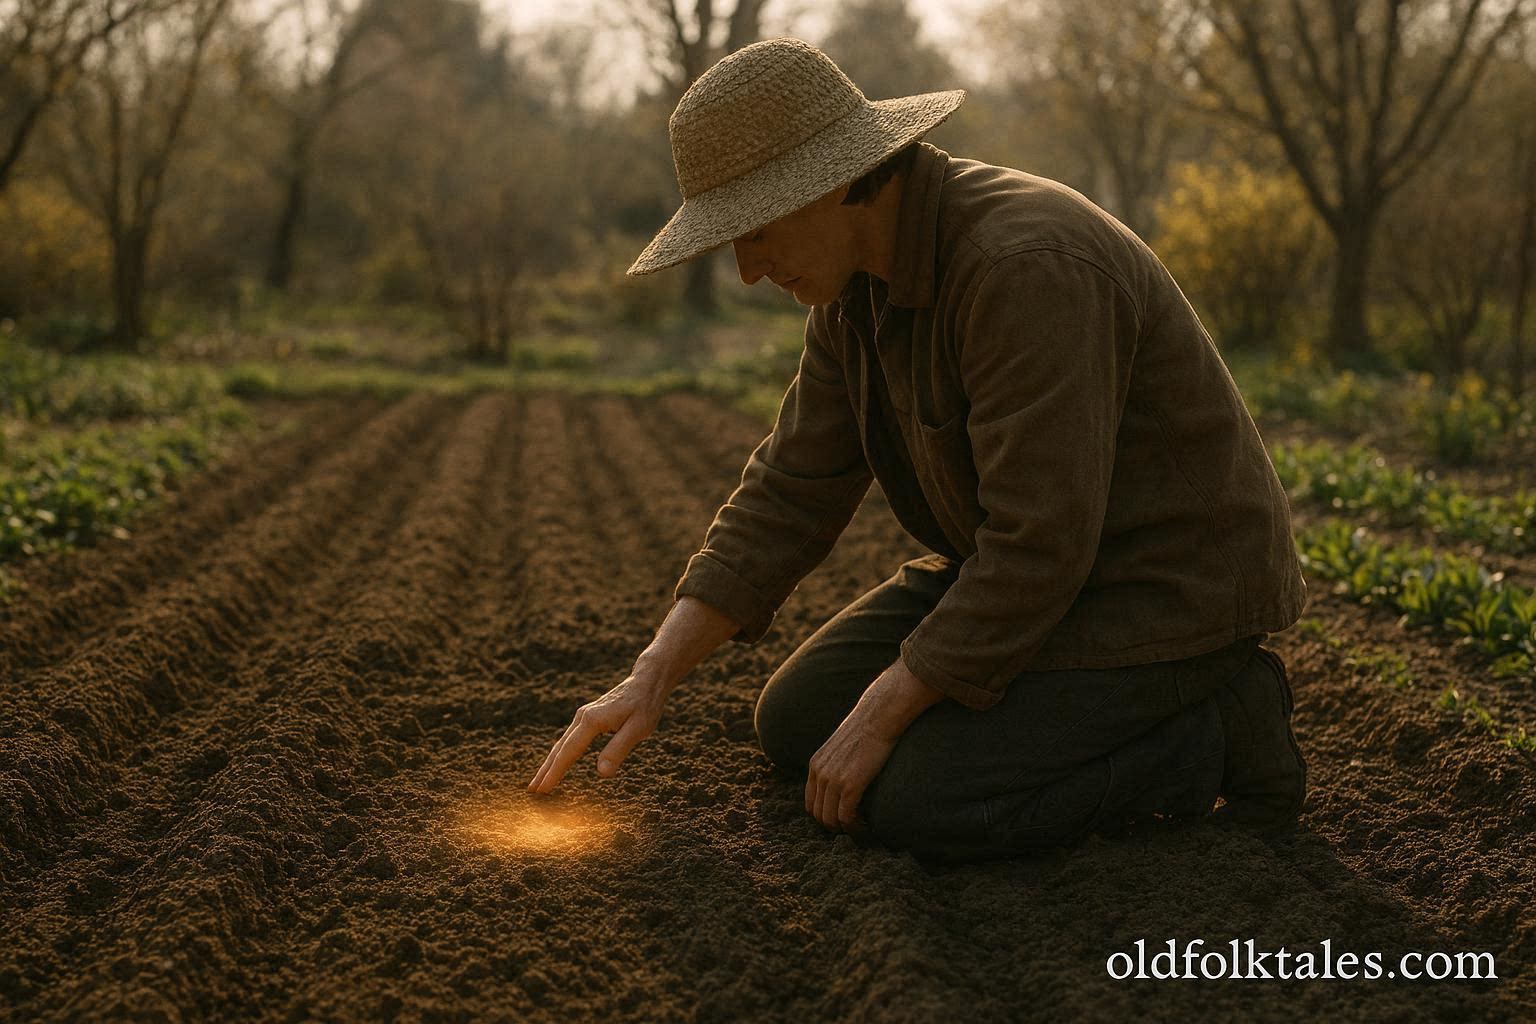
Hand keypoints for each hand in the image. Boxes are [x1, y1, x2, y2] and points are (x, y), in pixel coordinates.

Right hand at [528, 673, 665, 793]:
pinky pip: (569, 739)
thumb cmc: (644, 706)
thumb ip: (618, 750)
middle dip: (545, 770)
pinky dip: (560, 753)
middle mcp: (582, 717)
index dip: (555, 773)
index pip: (568, 752)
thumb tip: (601, 773)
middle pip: (559, 748)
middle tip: (532, 791)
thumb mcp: (638, 729)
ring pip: (562, 743)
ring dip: (550, 763)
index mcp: (591, 721)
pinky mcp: (588, 717)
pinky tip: (557, 762)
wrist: (646, 682)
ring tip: (539, 781)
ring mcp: (583, 716)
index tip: (542, 790)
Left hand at [805, 708, 898, 834]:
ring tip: (862, 827)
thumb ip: (837, 762)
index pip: (811, 803)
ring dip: (846, 829)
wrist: (878, 716)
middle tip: (854, 826)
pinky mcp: (850, 785)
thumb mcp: (842, 745)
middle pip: (818, 815)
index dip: (825, 815)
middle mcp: (819, 774)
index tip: (843, 818)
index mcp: (815, 765)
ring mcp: (833, 781)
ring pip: (831, 820)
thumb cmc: (867, 727)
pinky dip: (856, 827)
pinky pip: (846, 817)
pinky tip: (867, 824)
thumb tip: (847, 773)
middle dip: (835, 826)